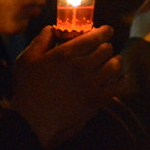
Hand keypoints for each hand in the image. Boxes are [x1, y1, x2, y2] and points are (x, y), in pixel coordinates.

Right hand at [10, 25, 123, 148]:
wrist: (32, 121)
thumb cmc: (27, 89)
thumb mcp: (27, 59)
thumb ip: (42, 39)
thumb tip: (53, 28)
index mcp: (66, 54)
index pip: (95, 36)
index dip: (104, 31)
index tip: (106, 31)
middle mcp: (82, 67)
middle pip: (107, 49)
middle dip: (105, 46)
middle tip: (102, 48)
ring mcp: (92, 84)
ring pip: (116, 65)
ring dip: (114, 61)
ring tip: (110, 62)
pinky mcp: (97, 100)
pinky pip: (120, 86)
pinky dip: (122, 80)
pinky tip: (117, 79)